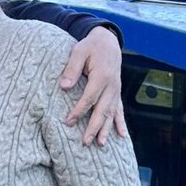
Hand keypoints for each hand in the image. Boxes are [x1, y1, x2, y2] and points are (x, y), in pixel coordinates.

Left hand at [61, 27, 126, 145]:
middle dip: (94, 127)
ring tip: (101, 144)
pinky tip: (122, 135)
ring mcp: (116, 90)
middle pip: (102, 110)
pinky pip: (120, 110)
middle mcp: (112, 86)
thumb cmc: (91, 46)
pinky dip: (121, 123)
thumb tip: (64, 86)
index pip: (90, 98)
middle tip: (85, 141)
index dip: (79, 111)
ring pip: (112, 113)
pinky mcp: (116, 92)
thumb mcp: (79, 51)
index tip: (68, 121)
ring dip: (107, 129)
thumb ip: (72, 69)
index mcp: (102, 76)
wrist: (108, 41)